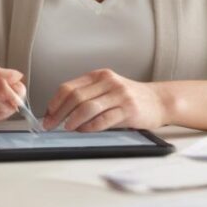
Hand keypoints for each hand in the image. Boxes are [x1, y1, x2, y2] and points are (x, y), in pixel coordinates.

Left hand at [42, 68, 166, 131]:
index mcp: (99, 75)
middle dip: (59, 113)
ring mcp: (119, 95)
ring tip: (67, 128)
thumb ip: (87, 96)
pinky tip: (84, 130)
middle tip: (51, 125)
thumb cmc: (129, 97)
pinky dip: (90, 126)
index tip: (47, 115)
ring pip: (88, 107)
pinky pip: (103, 119)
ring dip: (73, 120)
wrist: (158, 100)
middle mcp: (108, 82)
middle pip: (76, 97)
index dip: (54, 102)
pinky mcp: (128, 109)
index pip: (69, 87)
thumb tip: (59, 112)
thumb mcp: (107, 89)